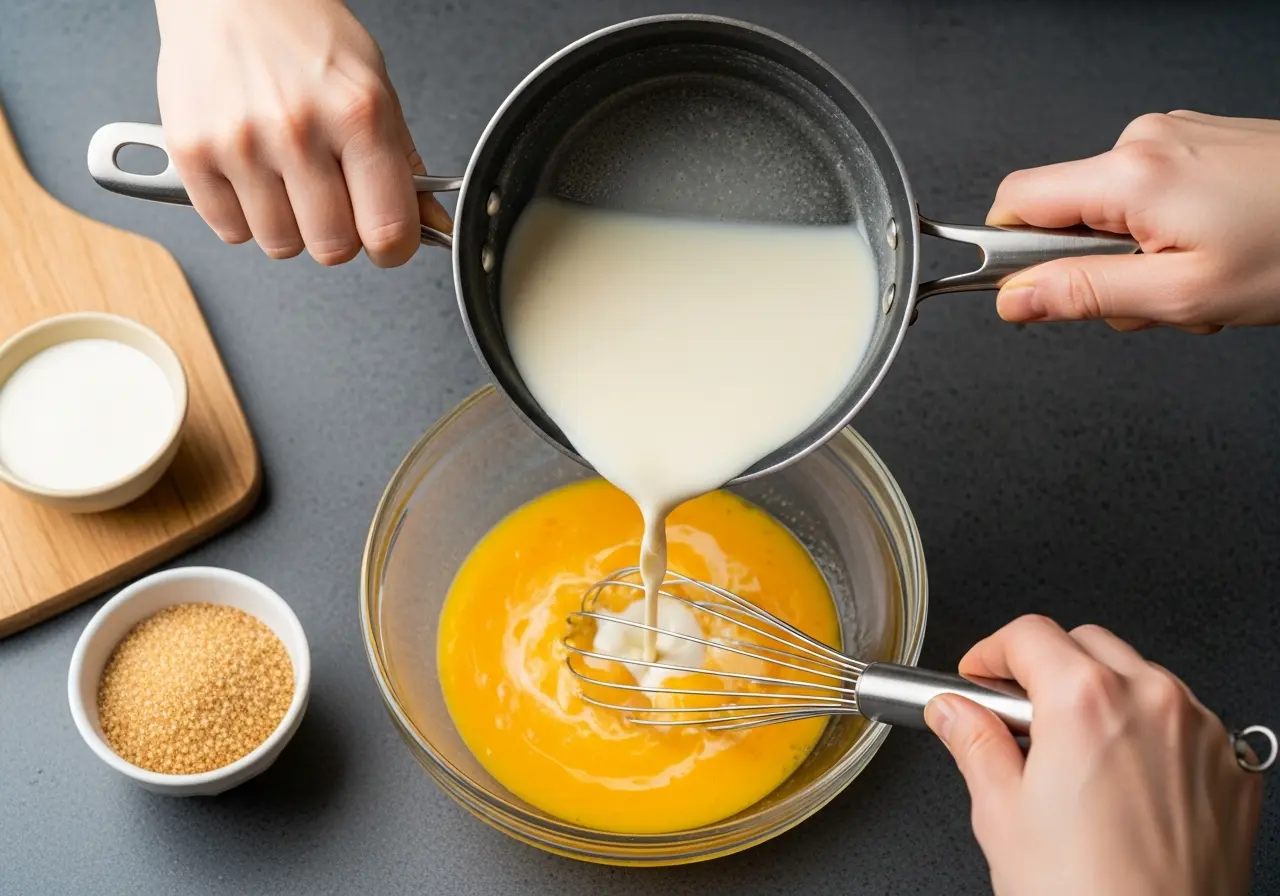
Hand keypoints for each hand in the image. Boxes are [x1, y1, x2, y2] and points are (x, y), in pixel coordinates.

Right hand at [154, 0, 451, 265]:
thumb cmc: (306, 36)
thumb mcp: (376, 90)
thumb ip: (404, 165)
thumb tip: (431, 224)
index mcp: (358, 114)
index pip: (388, 230)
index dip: (393, 248)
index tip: (386, 240)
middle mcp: (298, 129)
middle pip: (333, 247)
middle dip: (339, 235)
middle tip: (332, 200)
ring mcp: (240, 142)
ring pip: (280, 245)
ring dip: (290, 227)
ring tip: (288, 179)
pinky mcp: (192, 151)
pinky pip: (230, 230)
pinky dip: (244, 216)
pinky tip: (252, 175)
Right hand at [925, 615, 1261, 895]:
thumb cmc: (1086, 895)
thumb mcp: (1000, 813)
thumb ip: (972, 742)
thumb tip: (953, 711)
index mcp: (1085, 700)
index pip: (1027, 633)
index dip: (991, 652)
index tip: (979, 676)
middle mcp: (1151, 700)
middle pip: (1086, 643)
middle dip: (1046, 667)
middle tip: (1020, 717)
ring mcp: (1201, 731)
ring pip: (1140, 676)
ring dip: (1102, 694)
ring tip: (1075, 756)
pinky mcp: (1232, 767)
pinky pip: (1185, 720)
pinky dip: (1150, 731)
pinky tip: (1124, 780)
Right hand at [987, 112, 1279, 332]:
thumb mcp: (1180, 295)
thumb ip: (1085, 295)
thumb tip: (1015, 299)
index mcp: (1130, 175)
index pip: (1015, 202)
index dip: (1008, 251)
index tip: (1032, 289)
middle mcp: (1145, 141)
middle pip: (1066, 213)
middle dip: (1096, 266)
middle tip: (1155, 296)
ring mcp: (1176, 135)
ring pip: (1112, 211)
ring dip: (1139, 256)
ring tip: (1200, 275)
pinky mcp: (1202, 140)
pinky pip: (1151, 194)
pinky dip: (1169, 232)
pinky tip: (1215, 249)